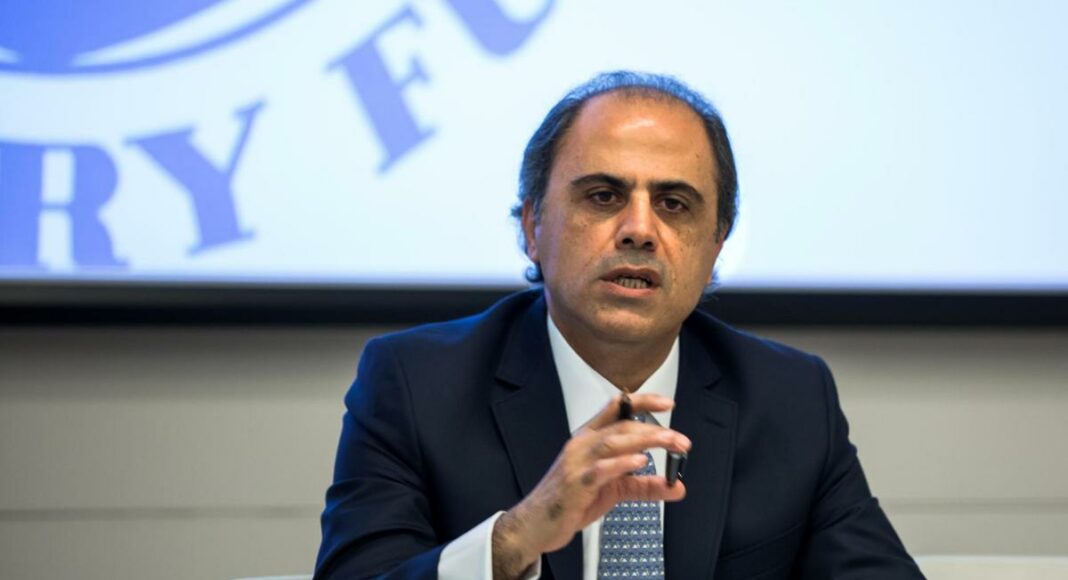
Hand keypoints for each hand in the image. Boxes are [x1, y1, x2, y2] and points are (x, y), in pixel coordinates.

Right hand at [491, 393, 690, 578]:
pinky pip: (600, 468)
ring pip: (613, 441)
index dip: (642, 402)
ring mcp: (577, 462)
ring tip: (669, 444)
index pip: (616, 410)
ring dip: (645, 440)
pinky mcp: (576, 483)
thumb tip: (675, 486)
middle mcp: (582, 444)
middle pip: (621, 425)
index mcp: (589, 438)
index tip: (667, 403)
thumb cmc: (571, 500)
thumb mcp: (613, 490)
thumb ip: (643, 486)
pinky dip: (621, 463)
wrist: (537, 524)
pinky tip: (640, 462)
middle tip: (680, 440)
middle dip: (654, 430)